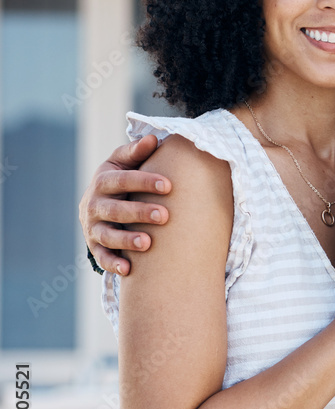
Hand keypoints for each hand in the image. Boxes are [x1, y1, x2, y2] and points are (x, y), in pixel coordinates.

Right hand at [78, 135, 172, 275]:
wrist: (97, 202)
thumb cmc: (121, 179)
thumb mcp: (123, 162)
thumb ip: (137, 151)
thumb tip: (154, 138)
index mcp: (103, 180)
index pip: (122, 179)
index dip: (144, 181)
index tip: (169, 186)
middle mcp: (93, 204)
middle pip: (115, 210)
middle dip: (140, 212)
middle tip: (165, 216)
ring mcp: (92, 227)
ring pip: (107, 235)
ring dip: (126, 240)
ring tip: (148, 244)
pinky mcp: (94, 246)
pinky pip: (101, 257)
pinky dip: (113, 264)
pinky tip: (129, 270)